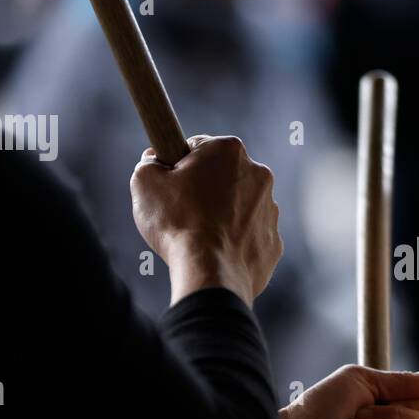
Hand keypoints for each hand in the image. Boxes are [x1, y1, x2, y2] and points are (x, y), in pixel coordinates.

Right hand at [130, 135, 282, 306]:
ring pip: (238, 206)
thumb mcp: (144, 182)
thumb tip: (154, 161)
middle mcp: (258, 174)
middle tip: (181, 212)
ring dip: (221, 215)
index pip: (197, 147)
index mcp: (229, 150)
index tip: (169, 184)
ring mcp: (271, 209)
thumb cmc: (177, 222)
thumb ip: (148, 163)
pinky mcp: (274, 241)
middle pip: (221, 176)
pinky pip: (249, 236)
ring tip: (198, 236)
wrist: (210, 272)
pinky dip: (234, 242)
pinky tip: (216, 252)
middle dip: (202, 189)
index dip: (177, 165)